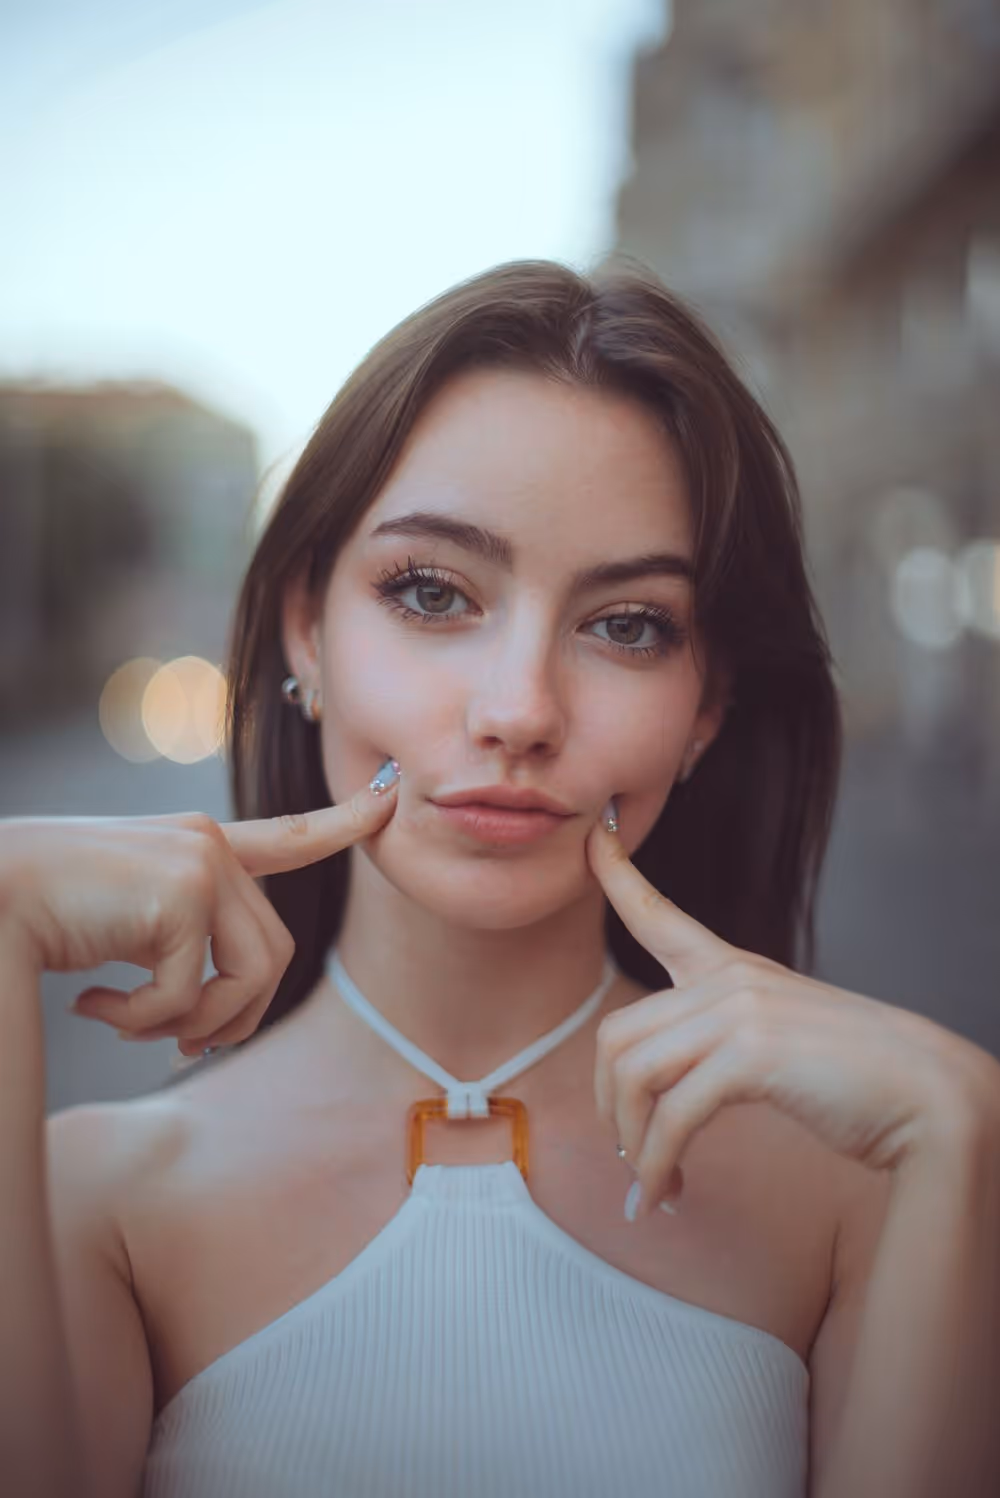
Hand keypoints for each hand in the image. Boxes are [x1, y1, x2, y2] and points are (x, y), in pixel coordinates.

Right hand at [0, 760, 400, 1053]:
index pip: (287, 836)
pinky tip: (92, 1006)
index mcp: (197, 844)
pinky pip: (190, 995)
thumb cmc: (41, 913)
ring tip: (132, 1030)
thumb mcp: (124, 920)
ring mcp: (200, 863)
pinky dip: (141, 1022)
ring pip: (249, 979)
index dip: (343, 823)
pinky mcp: (183, 893)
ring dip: (192, 1026)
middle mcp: (208, 844)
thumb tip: (211, 1027)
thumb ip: (180, 947)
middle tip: (178, 1047)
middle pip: (273, 955)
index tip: (390, 797)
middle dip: (233, 1017)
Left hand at [586, 804, 997, 1216]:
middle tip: (629, 1157)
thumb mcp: (779, 1039)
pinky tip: (666, 1194)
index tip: (592, 838)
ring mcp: (739, 1012)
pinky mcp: (751, 1055)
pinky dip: (658, 1165)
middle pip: (616, 1037)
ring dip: (632, 1145)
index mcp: (732, 969)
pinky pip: (672, 1116)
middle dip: (609, 1108)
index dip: (617, 875)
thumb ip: (723, 1041)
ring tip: (652, 1186)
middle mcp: (728, 981)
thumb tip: (662, 1091)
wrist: (928, 1095)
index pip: (658, 913)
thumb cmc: (857, 1079)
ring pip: (633, 1076)